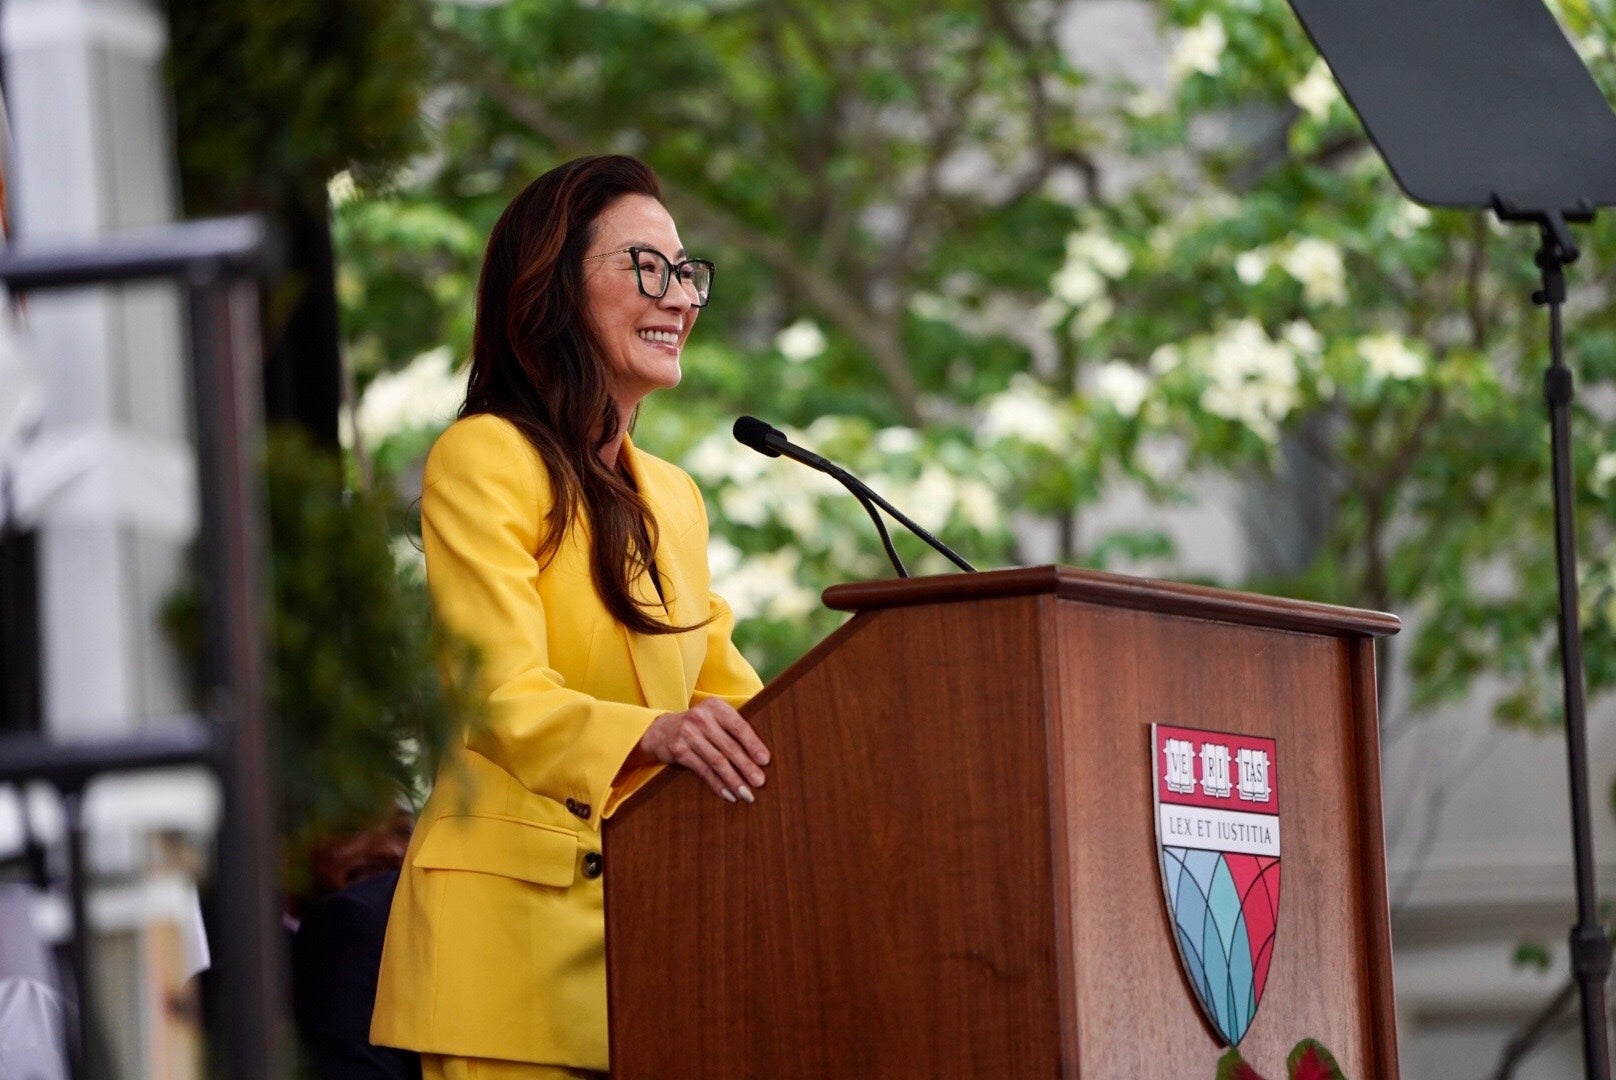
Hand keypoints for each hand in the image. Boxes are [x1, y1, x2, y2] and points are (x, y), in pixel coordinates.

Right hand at [638, 699, 770, 802]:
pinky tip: (729, 794)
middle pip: (729, 746)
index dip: (753, 745)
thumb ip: (733, 730)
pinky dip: (717, 784)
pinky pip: (703, 771)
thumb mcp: (714, 718)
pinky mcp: (679, 750)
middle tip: (760, 782)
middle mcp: (701, 718)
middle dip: (746, 766)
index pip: (739, 727)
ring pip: (717, 761)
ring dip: (734, 780)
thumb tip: (761, 756)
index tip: (765, 761)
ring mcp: (688, 734)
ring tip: (747, 794)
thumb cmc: (698, 726)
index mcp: (716, 707)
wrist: (661, 730)